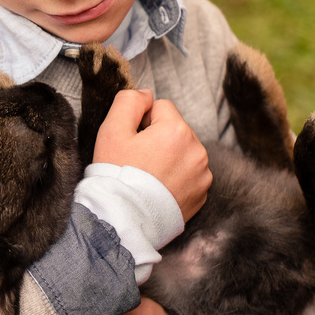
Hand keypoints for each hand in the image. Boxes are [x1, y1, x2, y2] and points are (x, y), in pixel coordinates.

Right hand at [93, 88, 210, 221]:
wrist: (124, 219)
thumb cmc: (117, 174)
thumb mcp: (112, 130)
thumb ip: (129, 101)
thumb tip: (146, 94)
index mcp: (177, 130)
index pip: (161, 107)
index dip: (142, 121)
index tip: (132, 141)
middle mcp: (197, 150)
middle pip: (175, 129)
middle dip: (158, 139)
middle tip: (138, 161)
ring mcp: (203, 175)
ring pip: (183, 151)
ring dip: (169, 157)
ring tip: (148, 177)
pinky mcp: (202, 194)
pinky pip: (189, 174)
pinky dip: (176, 178)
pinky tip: (158, 189)